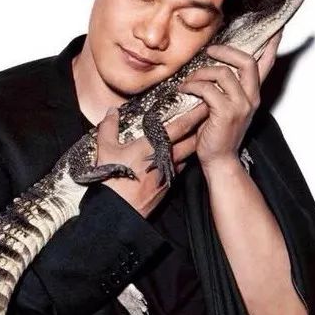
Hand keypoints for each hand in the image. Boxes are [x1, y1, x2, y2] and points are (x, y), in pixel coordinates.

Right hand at [95, 102, 207, 217]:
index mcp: (154, 146)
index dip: (194, 115)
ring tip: (198, 134)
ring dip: (193, 144)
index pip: (180, 127)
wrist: (119, 210)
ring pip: (187, 155)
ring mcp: (169, 173)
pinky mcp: (167, 186)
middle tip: (208, 116)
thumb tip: (112, 112)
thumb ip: (109, 127)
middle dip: (200, 128)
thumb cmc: (112, 179)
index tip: (204, 104)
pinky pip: (179, 168)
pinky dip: (182, 159)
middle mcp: (166, 159)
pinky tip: (180, 155)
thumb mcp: (106, 150)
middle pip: (191, 141)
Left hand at [176, 28, 282, 171]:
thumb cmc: (217, 135)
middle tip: (210, 51)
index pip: (267, 65)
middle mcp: (251, 98)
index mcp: (253, 95)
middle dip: (226, 51)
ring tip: (188, 81)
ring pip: (223, 73)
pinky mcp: (226, 113)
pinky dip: (192, 86)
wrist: (219, 161)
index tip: (278, 27)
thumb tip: (211, 68)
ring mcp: (241, 106)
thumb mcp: (223, 108)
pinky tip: (184, 90)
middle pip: (246, 61)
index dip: (272, 45)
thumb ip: (224, 90)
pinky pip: (208, 89)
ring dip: (201, 73)